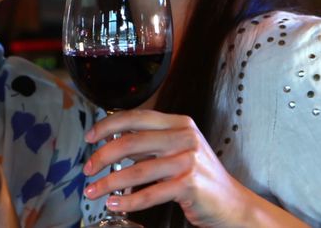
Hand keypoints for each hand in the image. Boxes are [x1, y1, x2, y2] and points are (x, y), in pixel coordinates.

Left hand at [82, 110, 257, 227]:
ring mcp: (188, 160)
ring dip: (109, 182)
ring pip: (137, 170)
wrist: (233, 204)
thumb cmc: (201, 178)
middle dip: (102, 156)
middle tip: (88, 168)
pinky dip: (128, 200)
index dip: (108, 125)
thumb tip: (112, 142)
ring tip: (93, 191)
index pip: (136, 117)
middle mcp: (185, 137)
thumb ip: (150, 144)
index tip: (90, 137)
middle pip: (131, 141)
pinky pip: (150, 193)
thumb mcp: (178, 150)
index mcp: (179, 123)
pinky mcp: (190, 184)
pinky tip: (114, 203)